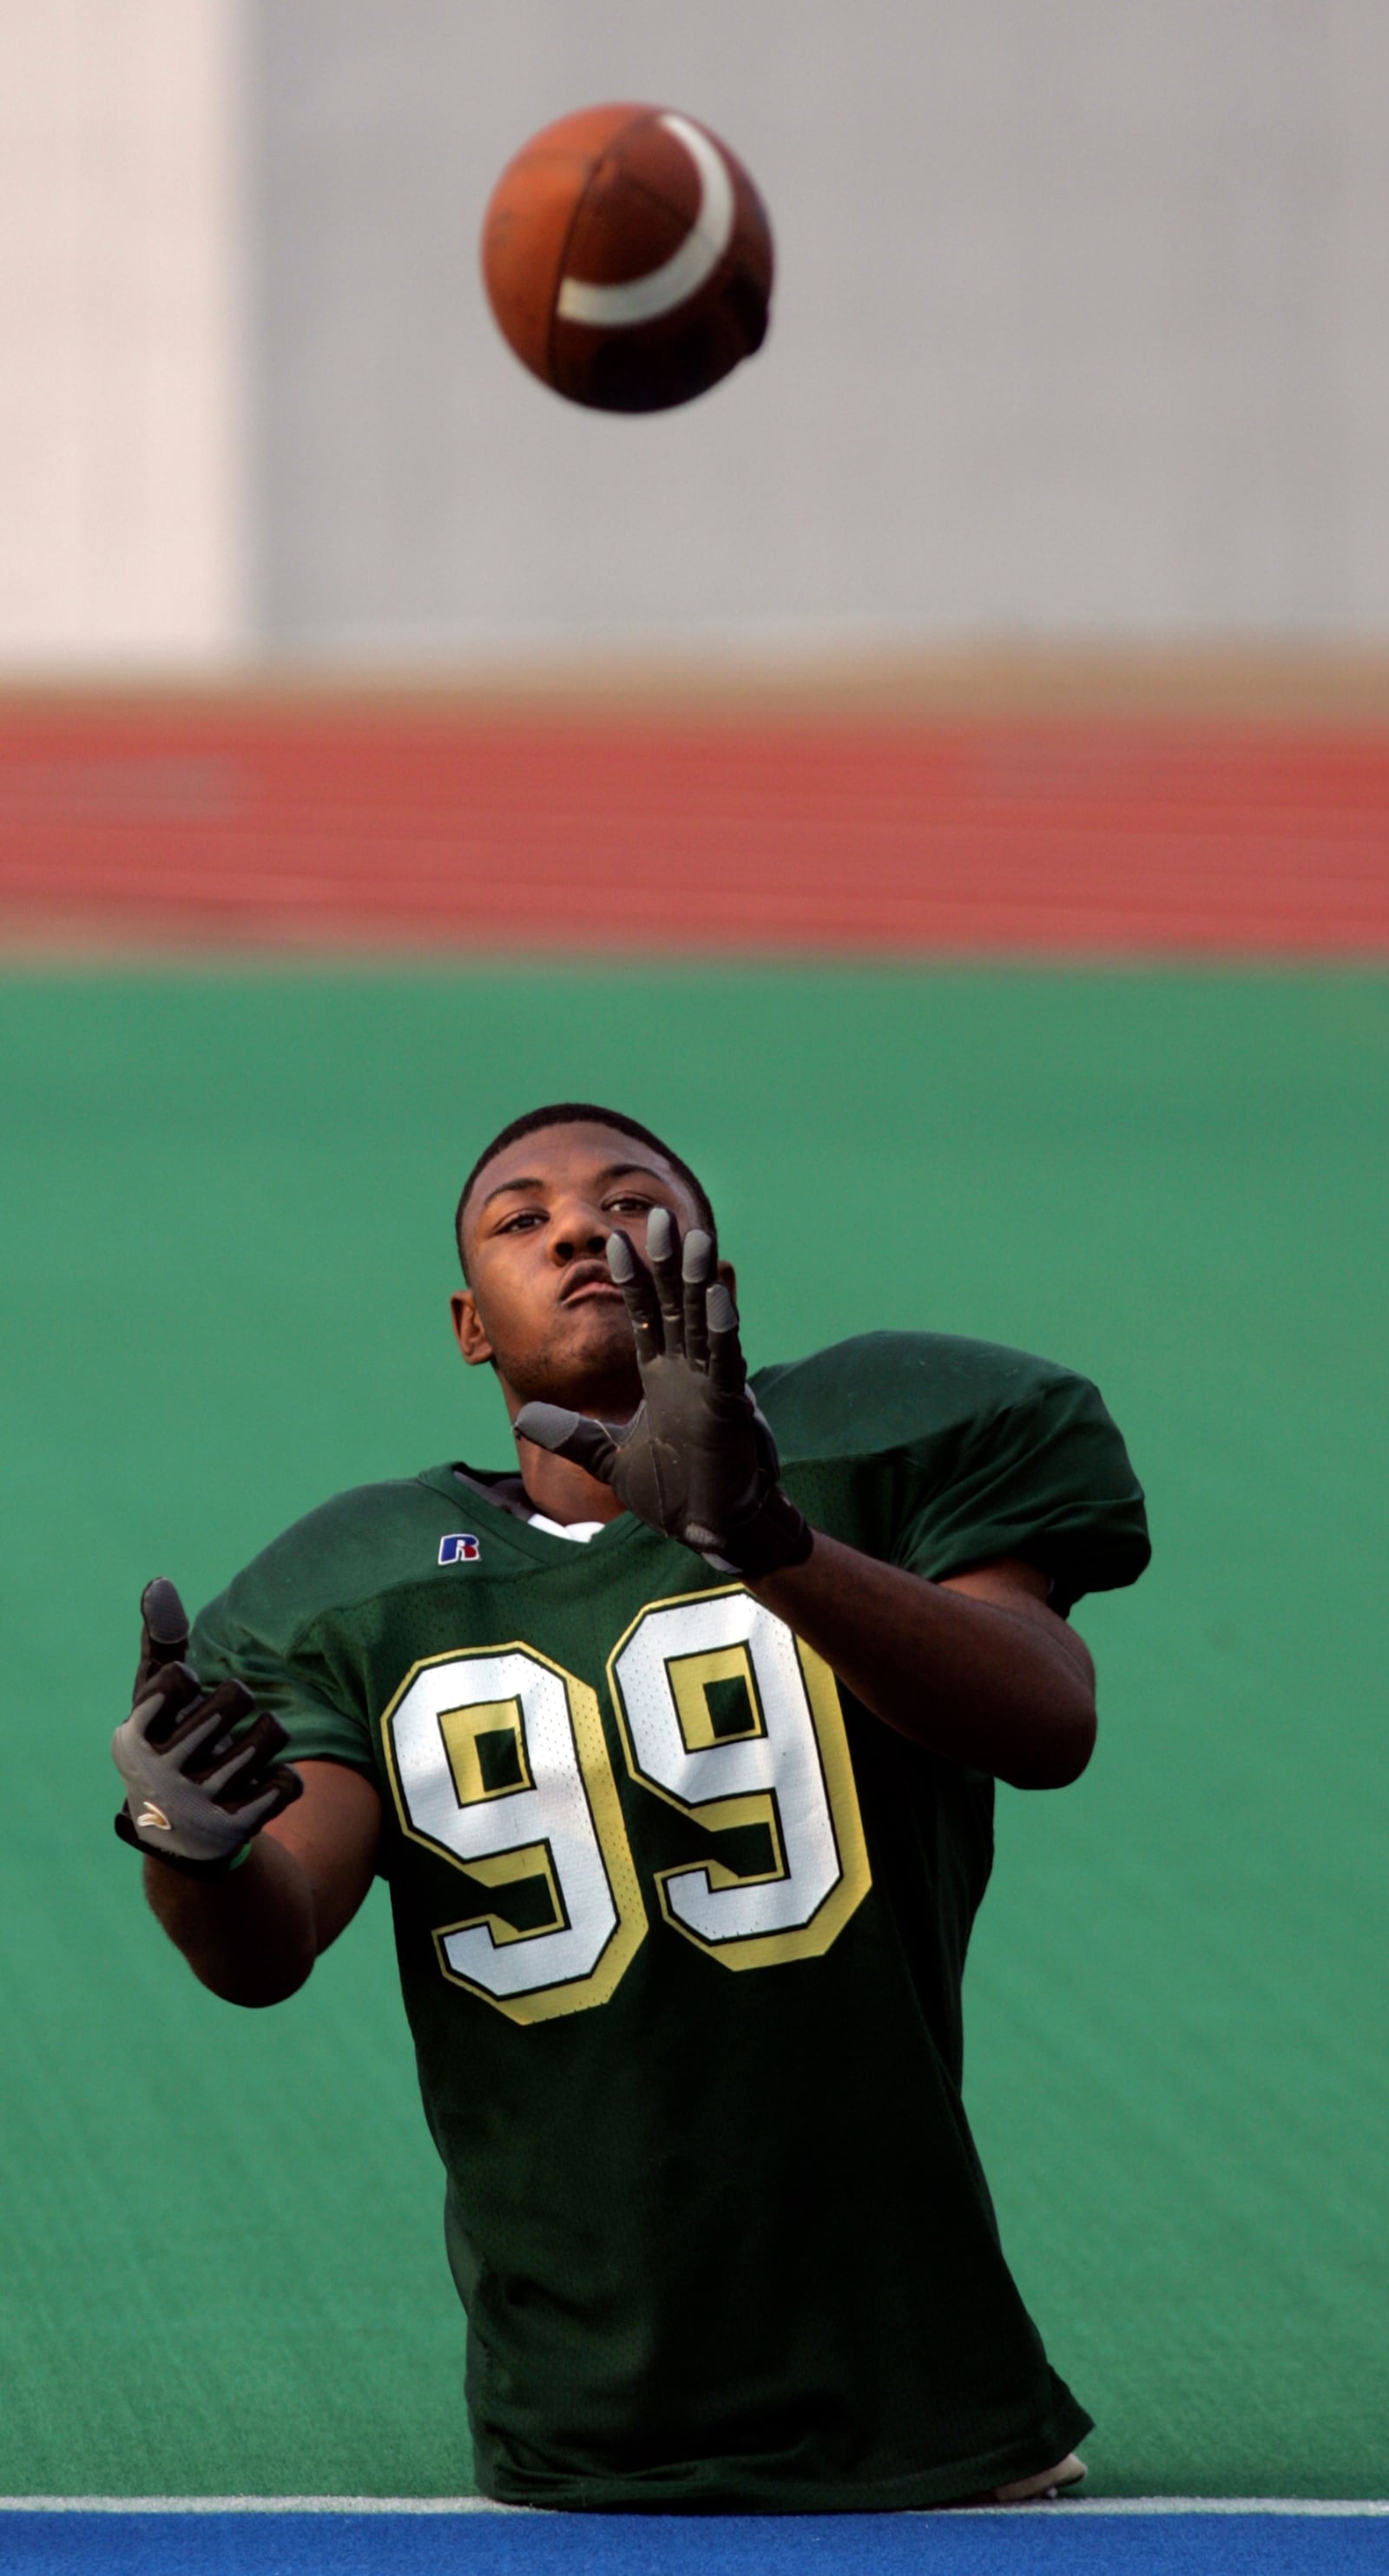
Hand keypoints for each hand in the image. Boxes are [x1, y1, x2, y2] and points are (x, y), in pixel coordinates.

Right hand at [111, 1579, 302, 1875]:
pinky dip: (284, 1780)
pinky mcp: (237, 1828)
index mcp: (134, 1736)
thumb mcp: (156, 1699)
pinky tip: (261, 1787)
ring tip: (247, 1751)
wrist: (178, 1837)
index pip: (179, 1677)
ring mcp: (200, 1804)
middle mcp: (162, 1773)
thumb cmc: (170, 1743)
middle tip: (223, 1724)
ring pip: (272, 1733)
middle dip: (238, 1701)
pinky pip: (289, 1782)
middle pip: (237, 1695)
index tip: (181, 1702)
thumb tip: (159, 1583)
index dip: (191, 1682)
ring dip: (268, 1735)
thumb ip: (161, 1642)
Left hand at [514, 1210, 811, 1576]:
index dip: (631, 1280)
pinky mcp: (729, 1409)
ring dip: (700, 1283)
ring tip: (697, 1240)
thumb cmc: (672, 1491)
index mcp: (662, 1377)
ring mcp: (710, 1386)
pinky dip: (722, 1333)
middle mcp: (687, 1372)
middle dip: (668, 1263)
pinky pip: (726, 1364)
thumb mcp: (609, 1458)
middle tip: (660, 1216)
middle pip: (677, 1305)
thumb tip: (524, 1416)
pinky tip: (719, 1301)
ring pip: (705, 1324)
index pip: (644, 1316)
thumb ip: (572, 1434)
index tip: (613, 1242)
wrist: (708, 1531)